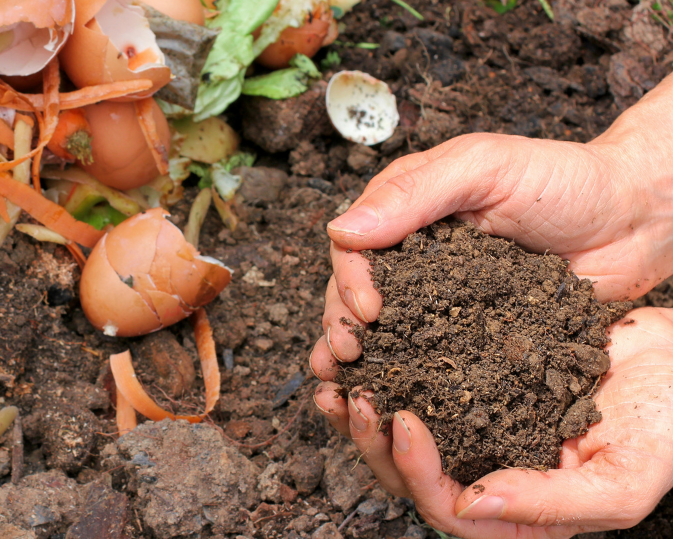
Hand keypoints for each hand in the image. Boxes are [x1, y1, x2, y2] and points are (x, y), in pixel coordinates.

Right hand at [311, 75, 672, 372]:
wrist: (636, 219)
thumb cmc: (565, 179)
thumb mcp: (485, 167)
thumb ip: (415, 193)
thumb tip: (341, 230)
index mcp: (407, 211)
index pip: (354, 247)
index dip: (349, 280)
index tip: (367, 310)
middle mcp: (416, 257)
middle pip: (358, 295)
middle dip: (343, 326)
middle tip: (347, 357)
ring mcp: (443, 298)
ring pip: (387, 331)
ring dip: (362, 360)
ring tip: (347, 389)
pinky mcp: (473, 334)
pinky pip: (433, 358)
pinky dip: (408, 380)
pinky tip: (392, 402)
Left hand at [313, 307, 672, 537]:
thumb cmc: (666, 427)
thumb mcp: (622, 479)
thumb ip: (551, 503)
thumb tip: (470, 502)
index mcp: (519, 512)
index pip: (448, 509)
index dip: (416, 471)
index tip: (402, 419)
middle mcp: (489, 473)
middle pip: (411, 474)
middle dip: (373, 440)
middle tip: (355, 396)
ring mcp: (479, 428)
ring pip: (404, 432)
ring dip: (366, 408)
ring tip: (339, 375)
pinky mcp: (473, 383)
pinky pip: (420, 382)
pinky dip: (390, 367)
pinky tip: (370, 345)